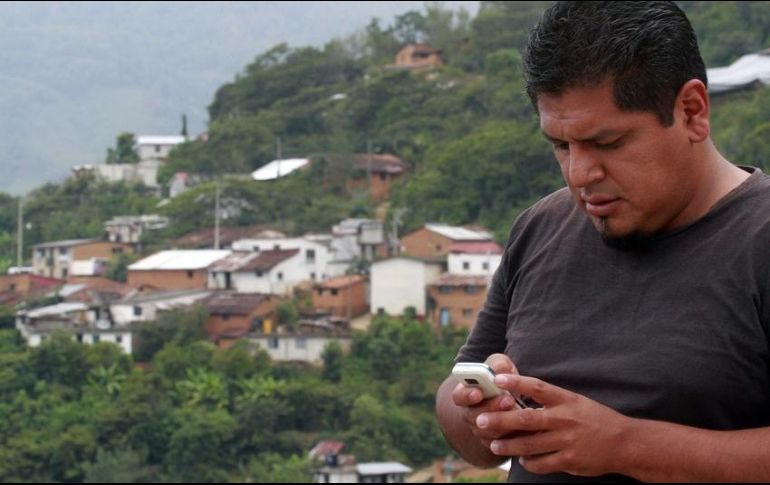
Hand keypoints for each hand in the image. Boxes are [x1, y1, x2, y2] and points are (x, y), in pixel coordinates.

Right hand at [451, 354, 521, 447]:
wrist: (512, 397)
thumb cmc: (502, 376)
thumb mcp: (500, 364)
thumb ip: (498, 365)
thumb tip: (499, 371)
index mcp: (466, 393)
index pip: (458, 396)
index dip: (466, 395)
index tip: (478, 392)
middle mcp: (470, 414)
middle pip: (474, 416)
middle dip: (492, 408)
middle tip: (508, 400)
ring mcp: (480, 430)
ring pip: (489, 432)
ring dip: (504, 422)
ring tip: (519, 410)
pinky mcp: (495, 443)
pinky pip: (503, 444)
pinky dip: (514, 436)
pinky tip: (527, 425)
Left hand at [477, 373, 631, 476]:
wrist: (624, 443)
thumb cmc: (595, 419)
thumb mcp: (575, 402)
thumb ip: (551, 401)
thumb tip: (520, 397)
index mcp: (566, 400)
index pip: (538, 388)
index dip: (517, 382)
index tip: (498, 379)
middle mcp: (565, 419)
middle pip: (527, 418)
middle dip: (501, 420)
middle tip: (481, 421)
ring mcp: (568, 441)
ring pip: (530, 444)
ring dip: (509, 445)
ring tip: (494, 445)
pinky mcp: (570, 461)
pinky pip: (542, 463)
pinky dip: (529, 462)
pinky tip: (521, 460)